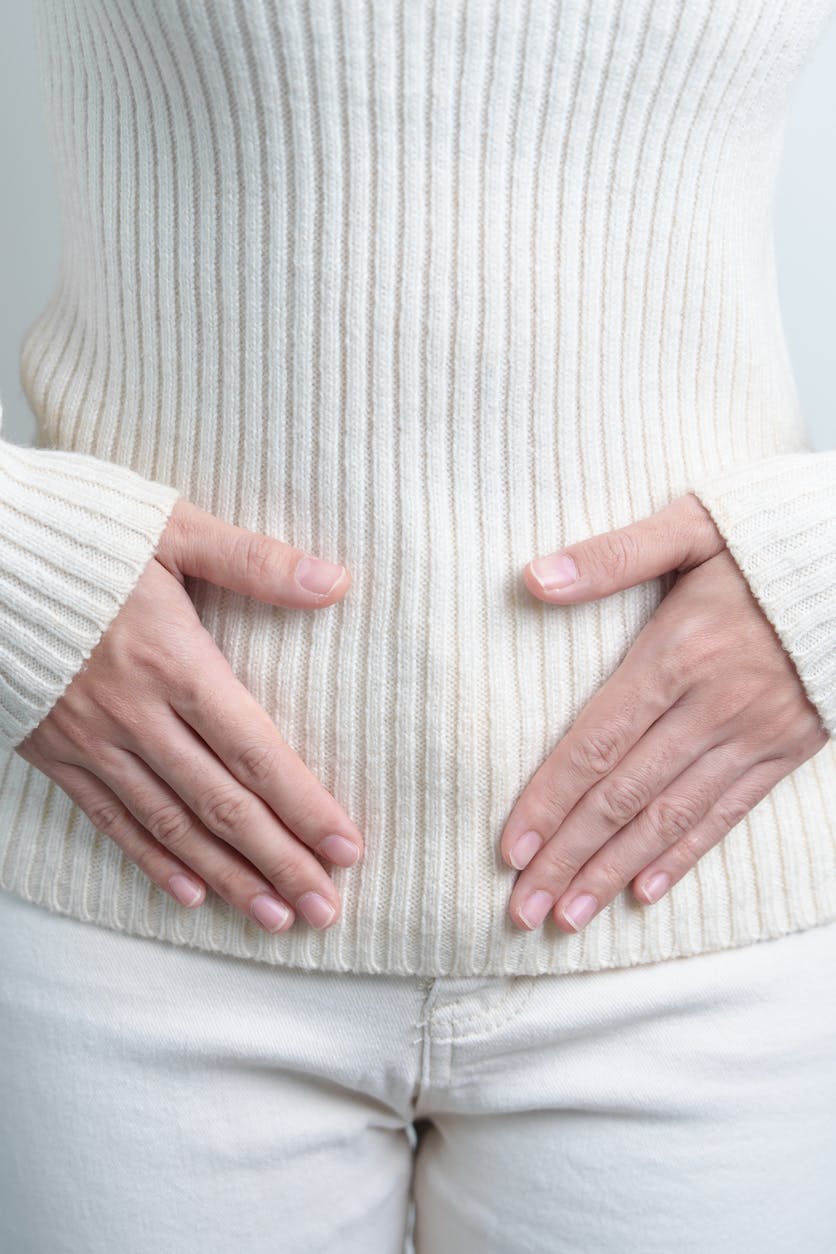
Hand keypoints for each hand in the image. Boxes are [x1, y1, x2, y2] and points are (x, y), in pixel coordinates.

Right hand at [14, 498, 362, 934]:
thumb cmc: (78, 533)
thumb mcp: (171, 528)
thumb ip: (252, 560)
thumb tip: (335, 580)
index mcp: (174, 662)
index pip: (255, 752)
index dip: (304, 807)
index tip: (347, 851)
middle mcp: (136, 714)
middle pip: (221, 803)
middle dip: (278, 860)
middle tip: (325, 909)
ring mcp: (92, 739)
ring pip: (170, 824)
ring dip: (226, 876)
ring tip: (274, 917)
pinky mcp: (53, 750)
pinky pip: (109, 817)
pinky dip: (151, 859)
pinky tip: (189, 893)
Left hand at [500, 492, 827, 933]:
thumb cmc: (769, 538)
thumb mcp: (692, 526)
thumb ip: (612, 556)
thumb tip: (531, 578)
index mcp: (677, 653)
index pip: (596, 742)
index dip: (550, 800)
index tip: (510, 850)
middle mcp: (712, 706)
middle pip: (624, 796)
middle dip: (569, 857)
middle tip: (521, 910)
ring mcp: (753, 734)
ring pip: (670, 818)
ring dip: (614, 872)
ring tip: (569, 917)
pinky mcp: (786, 750)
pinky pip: (727, 814)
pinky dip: (682, 856)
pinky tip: (644, 892)